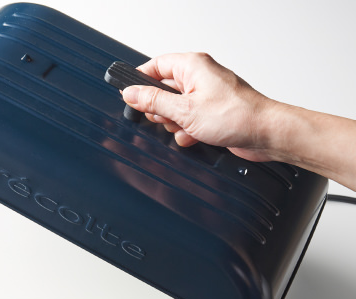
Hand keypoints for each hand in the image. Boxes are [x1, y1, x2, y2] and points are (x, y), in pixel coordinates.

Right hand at [122, 53, 274, 161]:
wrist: (266, 134)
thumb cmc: (237, 115)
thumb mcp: (184, 110)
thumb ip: (154, 101)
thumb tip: (131, 93)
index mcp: (192, 66)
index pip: (155, 65)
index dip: (140, 81)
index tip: (130, 96)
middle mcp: (199, 77)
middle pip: (162, 90)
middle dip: (160, 109)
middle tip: (168, 117)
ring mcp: (206, 95)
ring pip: (174, 108)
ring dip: (174, 123)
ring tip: (185, 127)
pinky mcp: (212, 112)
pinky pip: (188, 119)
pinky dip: (187, 130)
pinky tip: (194, 136)